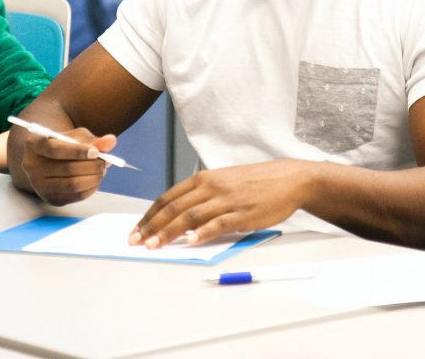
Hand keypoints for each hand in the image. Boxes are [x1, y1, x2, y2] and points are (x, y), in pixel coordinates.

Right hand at [19, 127, 118, 205]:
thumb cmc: (65, 144)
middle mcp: (31, 165)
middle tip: (105, 161)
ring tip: (101, 170)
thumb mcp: (76, 137)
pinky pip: (75, 196)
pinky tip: (95, 179)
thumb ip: (94, 140)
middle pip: (66, 168)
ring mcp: (39, 185)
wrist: (49, 160)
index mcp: (34, 144)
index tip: (96, 152)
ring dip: (94, 178)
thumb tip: (111, 141)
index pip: (55, 149)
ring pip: (72, 184)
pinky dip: (91, 188)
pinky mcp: (50, 198)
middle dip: (91, 166)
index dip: (77, 151)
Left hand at [130, 160, 309, 248]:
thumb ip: (202, 197)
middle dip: (152, 226)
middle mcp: (211, 187)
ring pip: (190, 217)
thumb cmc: (255, 183)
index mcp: (204, 179)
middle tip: (136, 241)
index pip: (168, 198)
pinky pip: (217, 224)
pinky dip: (201, 233)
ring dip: (169, 232)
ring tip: (154, 246)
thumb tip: (179, 219)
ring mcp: (226, 200)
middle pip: (174, 208)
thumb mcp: (224, 183)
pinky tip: (189, 242)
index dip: (149, 215)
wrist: (288, 179)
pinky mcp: (242, 213)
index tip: (136, 230)